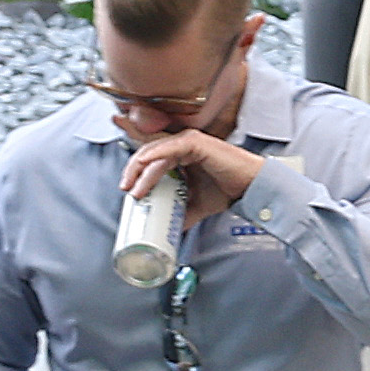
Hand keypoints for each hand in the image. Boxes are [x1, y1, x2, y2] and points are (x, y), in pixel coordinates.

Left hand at [121, 128, 256, 225]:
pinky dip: (154, 158)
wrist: (249, 188)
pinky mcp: (196, 143)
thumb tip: (167, 229)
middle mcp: (182, 144)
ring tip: (134, 188)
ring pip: (155, 153)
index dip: (133, 153)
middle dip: (132, 168)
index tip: (121, 169)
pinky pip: (169, 150)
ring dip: (141, 171)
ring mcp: (188, 141)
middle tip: (125, 187)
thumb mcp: (196, 205)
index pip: (150, 152)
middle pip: (147, 151)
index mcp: (180, 154)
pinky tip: (144, 168)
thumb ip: (181, 213)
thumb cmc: (227, 189)